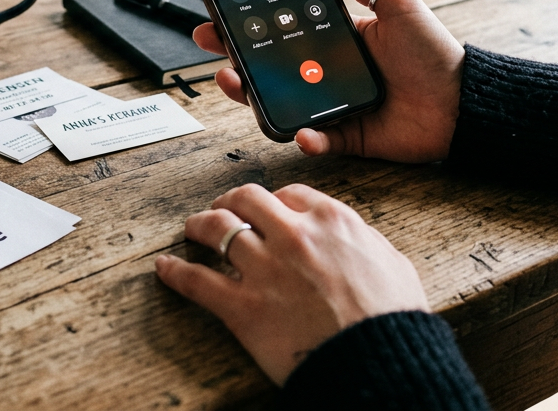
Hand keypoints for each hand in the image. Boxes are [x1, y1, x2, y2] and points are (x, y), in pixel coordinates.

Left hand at [155, 183, 428, 384]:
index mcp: (332, 220)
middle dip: (230, 201)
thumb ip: (365, 243)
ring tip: (191, 230)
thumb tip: (356, 241)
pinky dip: (174, 272)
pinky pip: (196, 281)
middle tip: (222, 209)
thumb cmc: (392, 321)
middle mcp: (293, 235)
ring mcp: (264, 268)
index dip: (273, 202)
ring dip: (198, 226)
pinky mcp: (242, 307)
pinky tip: (164, 269)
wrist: (379, 362)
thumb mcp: (392, 265)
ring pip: (216, 228)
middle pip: (246, 199)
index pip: (289, 194)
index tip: (267, 211)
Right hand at [194, 0, 464, 161]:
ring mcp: (331, 105)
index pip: (282, 28)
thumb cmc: (435, 52)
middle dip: (232, 54)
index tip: (220, 8)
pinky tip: (300, 130)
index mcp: (336, 39)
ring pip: (279, 102)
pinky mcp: (344, 136)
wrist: (462, 102)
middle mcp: (326, 72)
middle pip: (268, 65)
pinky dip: (305, 138)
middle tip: (210, 42)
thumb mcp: (396, 3)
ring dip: (251, 95)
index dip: (249, 20)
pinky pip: (315, 139)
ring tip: (233, 80)